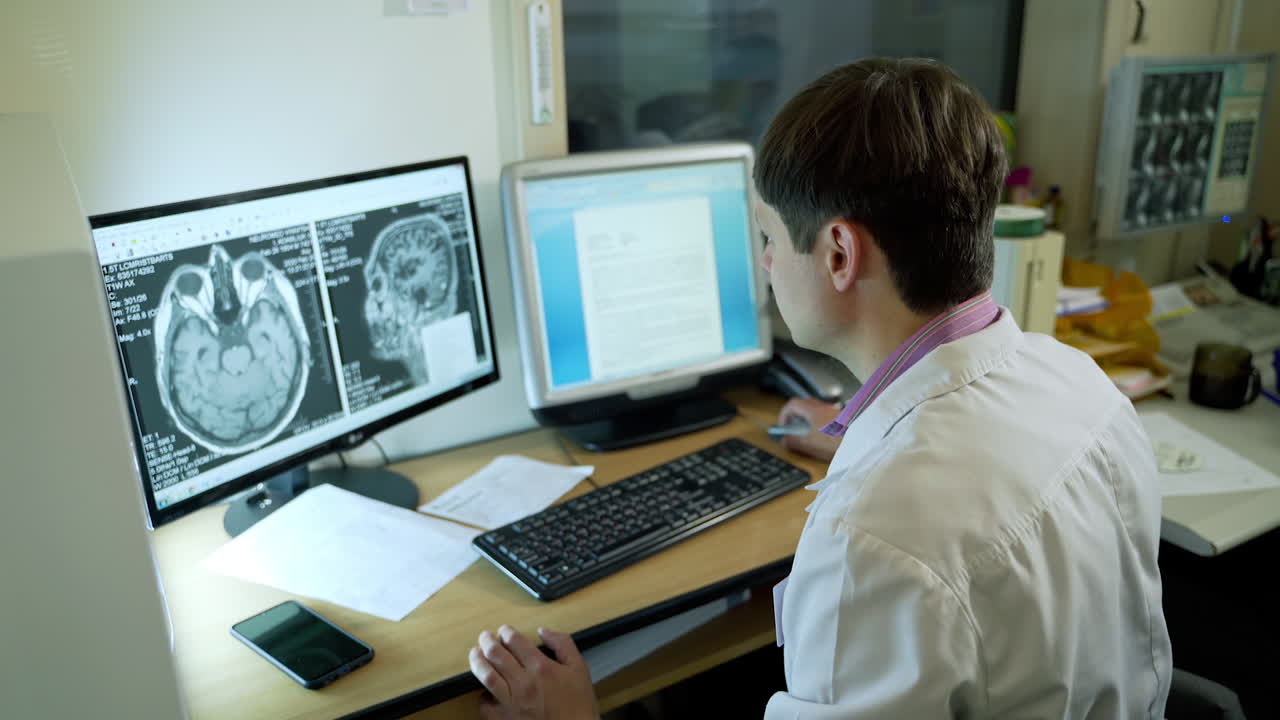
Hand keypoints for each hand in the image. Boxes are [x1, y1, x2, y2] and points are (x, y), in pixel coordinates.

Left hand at [469, 625, 598, 719]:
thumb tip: (543, 631)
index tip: (504, 630)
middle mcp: (524, 683)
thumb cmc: (578, 705)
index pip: (514, 640)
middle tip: (485, 637)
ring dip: (477, 661)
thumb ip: (562, 644)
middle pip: (495, 654)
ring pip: (485, 675)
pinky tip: (486, 688)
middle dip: (487, 640)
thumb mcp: (579, 668)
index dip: (505, 631)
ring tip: (475, 654)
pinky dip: (482, 694)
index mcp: (541, 667)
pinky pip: (484, 703)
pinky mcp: (504, 719)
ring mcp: (512, 702)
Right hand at [777, 397, 842, 462]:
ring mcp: (833, 412)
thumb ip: (793, 441)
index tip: (782, 426)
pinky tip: (823, 439)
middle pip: (804, 406)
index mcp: (812, 409)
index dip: (784, 415)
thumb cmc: (837, 440)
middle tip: (793, 430)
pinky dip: (820, 426)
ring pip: (815, 412)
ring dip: (809, 422)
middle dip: (796, 418)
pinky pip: (826, 419)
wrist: (861, 440)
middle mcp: (823, 407)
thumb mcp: (809, 444)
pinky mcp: (842, 419)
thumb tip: (784, 440)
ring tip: (808, 436)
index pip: (792, 404)